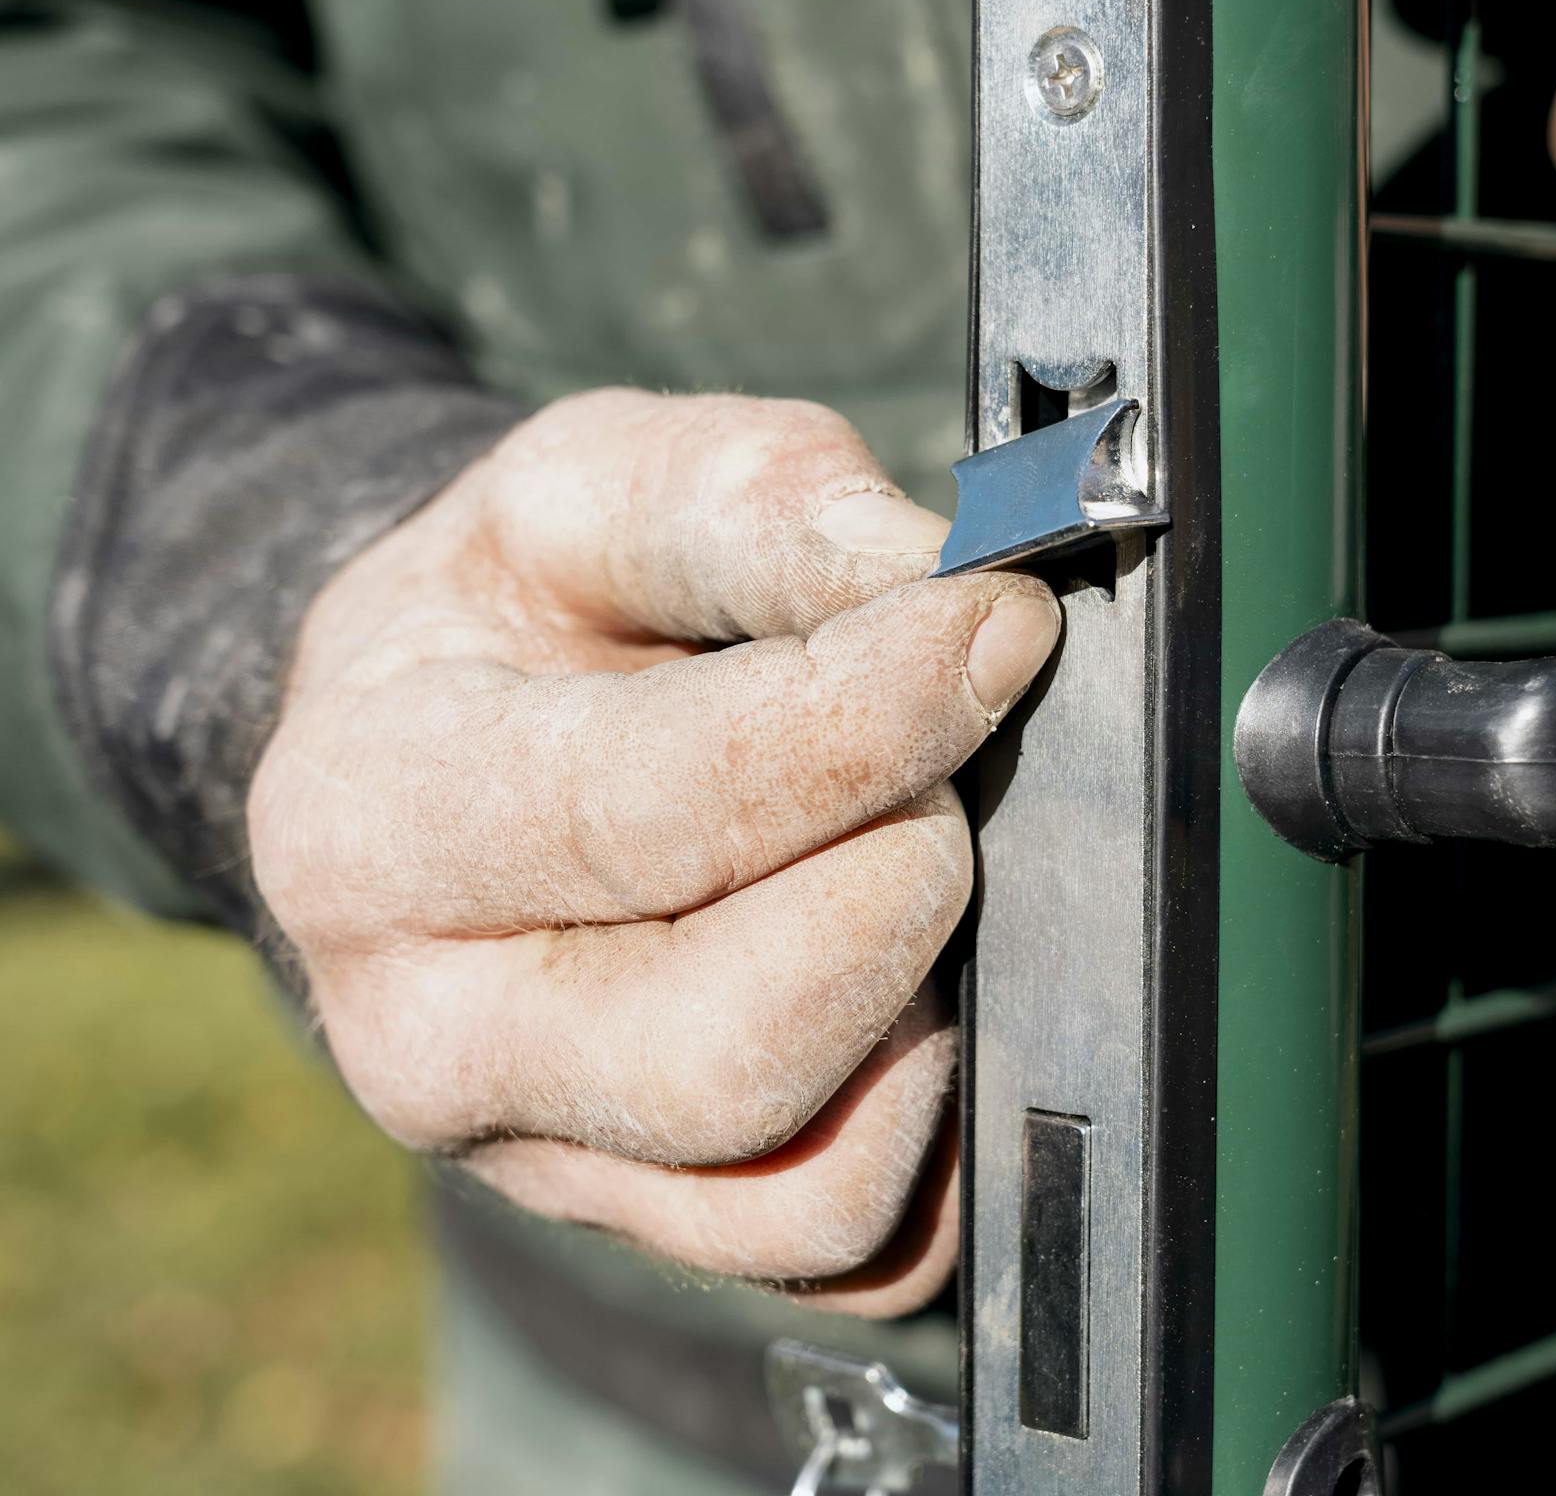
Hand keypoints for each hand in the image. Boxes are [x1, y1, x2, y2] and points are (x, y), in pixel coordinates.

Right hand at [248, 390, 1057, 1314]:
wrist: (431, 752)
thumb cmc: (516, 611)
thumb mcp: (592, 488)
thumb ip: (756, 506)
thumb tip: (941, 580)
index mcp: (375, 818)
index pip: (653, 809)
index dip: (864, 718)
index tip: (998, 625)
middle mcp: (429, 1033)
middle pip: (732, 1048)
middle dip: (901, 886)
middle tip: (952, 766)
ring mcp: (540, 1160)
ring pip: (808, 1189)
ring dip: (928, 1009)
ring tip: (918, 860)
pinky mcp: (653, 1230)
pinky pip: (859, 1248)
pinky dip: (943, 1121)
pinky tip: (917, 973)